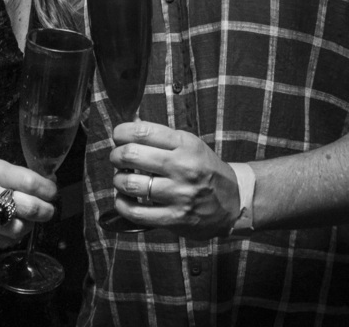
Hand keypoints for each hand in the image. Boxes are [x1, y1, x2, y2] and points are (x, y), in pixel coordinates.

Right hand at [0, 158, 56, 248]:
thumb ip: (13, 175)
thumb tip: (44, 185)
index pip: (32, 182)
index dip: (49, 190)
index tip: (52, 193)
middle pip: (31, 208)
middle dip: (46, 211)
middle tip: (47, 210)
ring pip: (20, 229)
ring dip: (29, 226)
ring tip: (25, 220)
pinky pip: (4, 242)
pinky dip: (11, 237)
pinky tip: (8, 228)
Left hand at [109, 120, 239, 239]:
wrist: (232, 201)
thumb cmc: (205, 170)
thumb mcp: (191, 145)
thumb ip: (162, 138)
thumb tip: (128, 130)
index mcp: (186, 145)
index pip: (142, 131)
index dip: (121, 132)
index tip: (118, 136)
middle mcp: (182, 167)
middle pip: (131, 155)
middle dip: (116, 156)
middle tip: (118, 158)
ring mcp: (178, 194)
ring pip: (130, 184)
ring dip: (119, 180)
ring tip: (123, 179)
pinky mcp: (174, 218)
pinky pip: (135, 212)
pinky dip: (122, 204)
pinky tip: (125, 199)